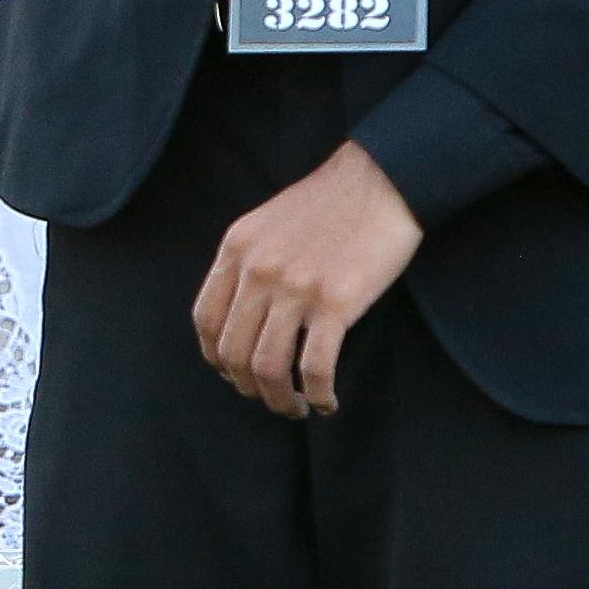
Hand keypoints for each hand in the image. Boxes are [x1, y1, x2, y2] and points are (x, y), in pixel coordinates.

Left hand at [192, 139, 422, 417]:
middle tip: (270, 398)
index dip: (217, 358)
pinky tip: (328, 401)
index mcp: (236, 250)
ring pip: (268, 367)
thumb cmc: (330, 204)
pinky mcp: (335, 302)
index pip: (207, 321)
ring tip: (297, 407)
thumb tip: (241, 316)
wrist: (382, 181)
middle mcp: (257, 270)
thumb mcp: (268, 223)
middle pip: (234, 352)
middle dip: (248, 387)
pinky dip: (318, 393)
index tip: (233, 374)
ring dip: (280, 399)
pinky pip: (314, 367)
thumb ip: (248, 263)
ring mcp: (294, 287)